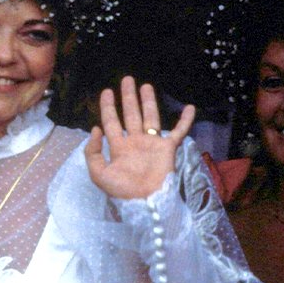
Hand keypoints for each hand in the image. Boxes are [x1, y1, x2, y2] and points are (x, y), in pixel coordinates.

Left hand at [85, 76, 194, 198]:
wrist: (146, 202)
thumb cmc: (122, 190)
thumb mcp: (98, 173)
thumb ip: (93, 152)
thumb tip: (95, 128)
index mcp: (119, 148)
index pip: (112, 122)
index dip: (108, 107)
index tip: (107, 91)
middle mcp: (135, 142)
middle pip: (131, 115)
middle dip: (128, 97)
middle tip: (127, 79)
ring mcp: (152, 144)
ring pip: (150, 118)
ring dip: (148, 102)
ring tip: (145, 85)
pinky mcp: (168, 148)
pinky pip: (178, 131)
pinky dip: (185, 120)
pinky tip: (190, 107)